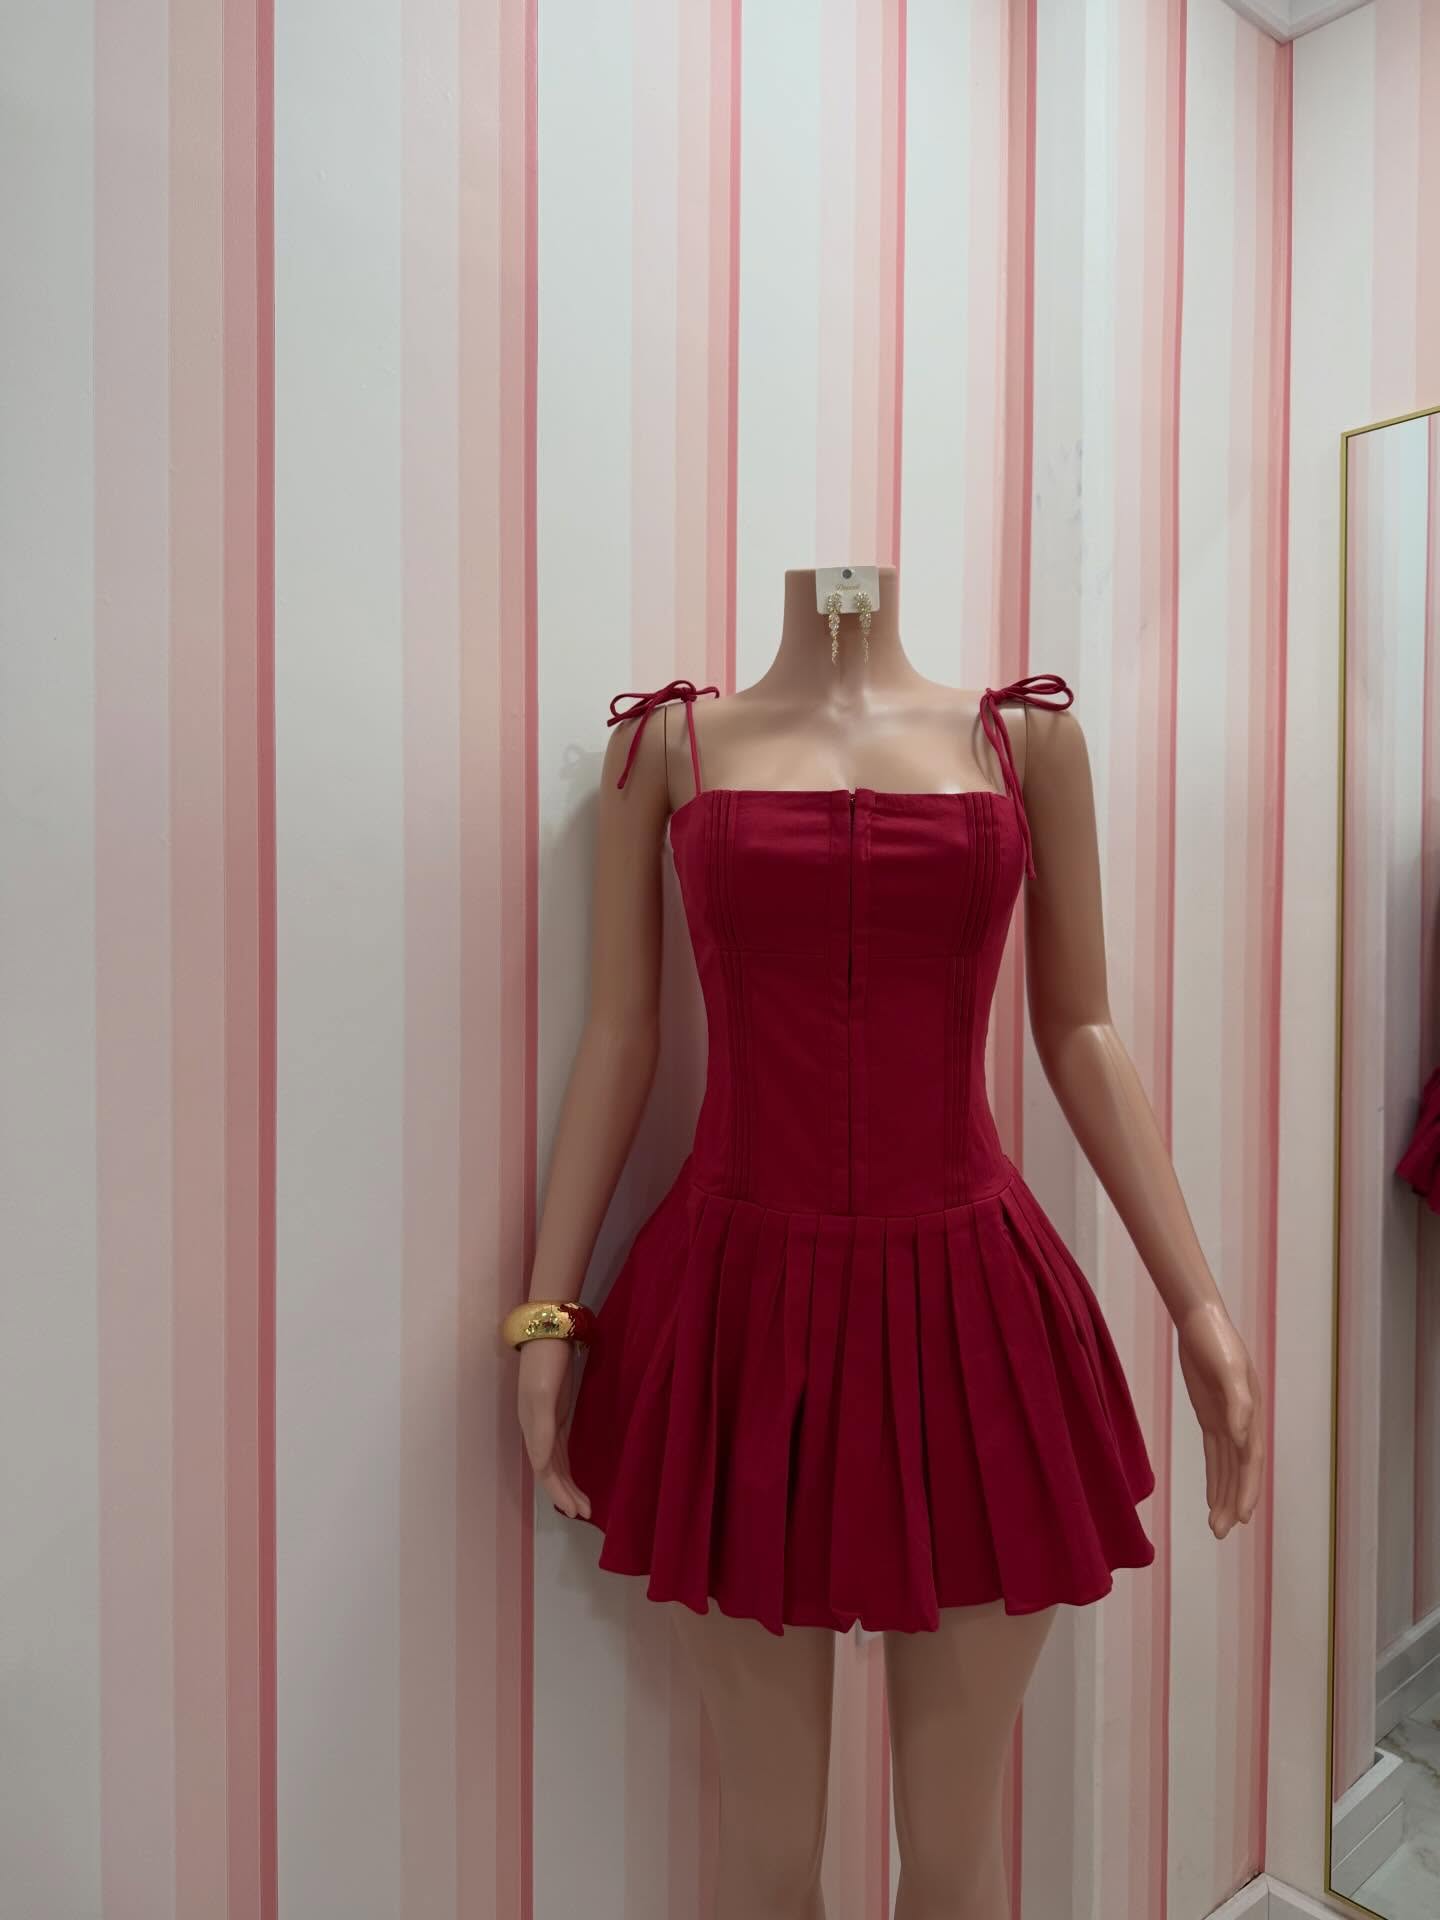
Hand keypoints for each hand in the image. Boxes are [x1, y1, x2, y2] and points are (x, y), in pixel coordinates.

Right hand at [515, 1337, 591, 1518]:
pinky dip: (567, 1466)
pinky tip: (574, 1476)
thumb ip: (541, 1431)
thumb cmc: (544, 1364)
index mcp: (532, 1429)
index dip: (559, 1492)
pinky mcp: (557, 1412)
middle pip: (550, 1472)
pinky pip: (560, 1449)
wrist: (548, 1332)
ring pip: (555, 1463)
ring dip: (567, 1484)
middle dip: (565, 1494)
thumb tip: (541, 1467)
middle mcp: (536, 1430)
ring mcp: (546, 1421)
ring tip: (583, 1504)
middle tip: (586, 1513)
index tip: (576, 1511)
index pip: (545, 1471)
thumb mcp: (542, 1396)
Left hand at [1176, 1301, 1264, 1538]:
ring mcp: (1227, 1420)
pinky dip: (1213, 1477)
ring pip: (1226, 1468)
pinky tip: (1211, 1498)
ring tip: (1215, 1528)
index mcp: (1252, 1414)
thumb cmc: (1218, 1342)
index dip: (1246, 1490)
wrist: (1200, 1321)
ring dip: (1222, 1496)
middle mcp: (1243, 1422)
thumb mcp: (1229, 1369)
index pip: (1250, 1462)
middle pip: (1239, 1471)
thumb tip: (1241, 1438)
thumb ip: (1237, 1403)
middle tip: (1219, 1533)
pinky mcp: (1210, 1416)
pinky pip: (1213, 1454)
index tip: (1239, 1517)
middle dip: (1233, 1502)